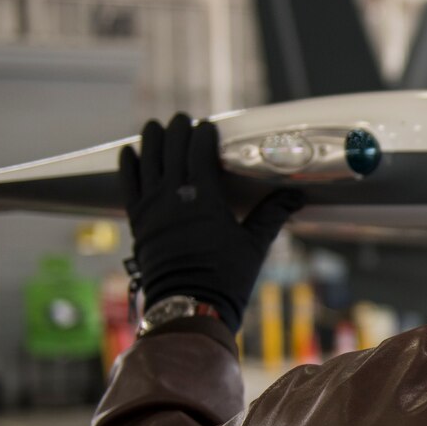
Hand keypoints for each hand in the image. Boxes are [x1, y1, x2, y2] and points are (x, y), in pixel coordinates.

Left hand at [119, 113, 303, 331]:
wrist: (188, 306)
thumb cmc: (226, 277)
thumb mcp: (255, 244)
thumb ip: (273, 214)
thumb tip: (297, 195)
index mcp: (203, 197)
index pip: (199, 152)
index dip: (203, 134)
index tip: (208, 126)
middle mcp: (173, 196)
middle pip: (172, 150)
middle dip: (177, 131)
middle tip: (182, 119)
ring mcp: (151, 208)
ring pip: (148, 162)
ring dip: (151, 141)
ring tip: (154, 125)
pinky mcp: (137, 222)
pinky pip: (128, 185)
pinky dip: (128, 166)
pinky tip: (129, 152)